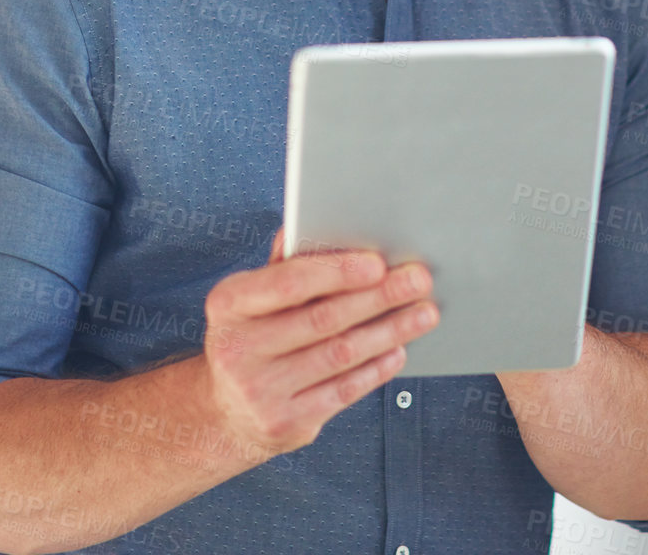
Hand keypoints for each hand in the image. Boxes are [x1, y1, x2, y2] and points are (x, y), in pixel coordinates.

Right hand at [198, 226, 437, 461]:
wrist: (226, 411)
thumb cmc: (248, 339)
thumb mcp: (249, 299)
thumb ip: (282, 266)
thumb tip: (310, 225)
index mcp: (228, 304)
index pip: (288, 282)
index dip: (337, 272)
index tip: (378, 263)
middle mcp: (238, 348)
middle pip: (323, 318)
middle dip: (378, 297)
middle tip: (416, 282)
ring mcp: (261, 390)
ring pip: (340, 354)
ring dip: (389, 330)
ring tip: (421, 313)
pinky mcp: (286, 421)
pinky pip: (343, 390)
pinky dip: (376, 368)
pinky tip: (397, 349)